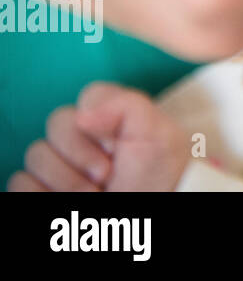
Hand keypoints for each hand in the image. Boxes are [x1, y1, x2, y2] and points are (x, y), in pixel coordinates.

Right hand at [8, 82, 188, 191]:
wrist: (146, 210)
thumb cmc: (155, 176)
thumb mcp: (159, 135)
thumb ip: (128, 106)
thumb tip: (82, 114)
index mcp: (111, 116)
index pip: (90, 95)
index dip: (102, 119)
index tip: (118, 145)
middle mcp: (82, 135)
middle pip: (57, 121)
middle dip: (82, 152)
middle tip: (107, 174)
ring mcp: (60, 161)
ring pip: (36, 153)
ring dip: (67, 179)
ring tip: (94, 193)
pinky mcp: (41, 186)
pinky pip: (20, 181)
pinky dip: (42, 192)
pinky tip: (70, 200)